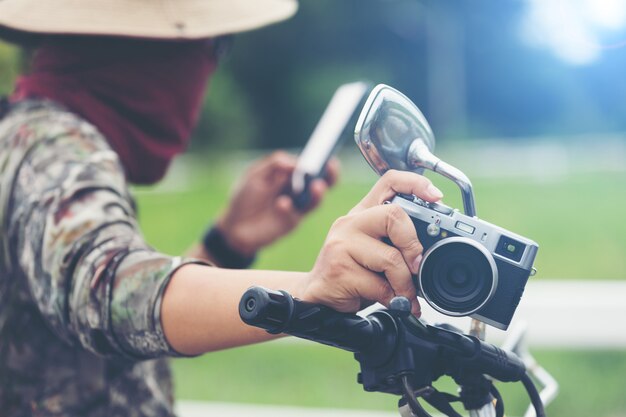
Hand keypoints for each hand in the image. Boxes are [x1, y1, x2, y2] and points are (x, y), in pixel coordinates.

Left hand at [216, 151, 338, 255]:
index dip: (323, 159)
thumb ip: (274, 164)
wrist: (235, 225)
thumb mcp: (255, 174)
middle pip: (323, 182)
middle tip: (330, 168)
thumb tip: (295, 164)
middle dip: (330, 175)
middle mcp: (299, 189)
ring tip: (316, 186)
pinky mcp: (291, 221)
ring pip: (315, 200)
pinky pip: (295, 213)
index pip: (312, 164)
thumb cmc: (245, 196)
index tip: (328, 154)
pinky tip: (280, 204)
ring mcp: (297, 206)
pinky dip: (288, 207)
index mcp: (291, 174)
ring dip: (318, 193)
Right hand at [299, 170, 443, 316]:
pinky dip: (393, 299)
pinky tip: (391, 302)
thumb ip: (397, 242)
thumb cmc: (354, 273)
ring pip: (391, 258)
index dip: (416, 184)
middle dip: (413, 245)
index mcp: (363, 213)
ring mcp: (342, 243)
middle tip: (417, 266)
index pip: (390, 181)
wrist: (319, 296)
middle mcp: (350, 222)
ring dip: (405, 283)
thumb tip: (432, 250)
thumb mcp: (375, 250)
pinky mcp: (339, 269)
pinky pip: (380, 286)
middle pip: (394, 216)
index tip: (436, 197)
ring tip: (405, 294)